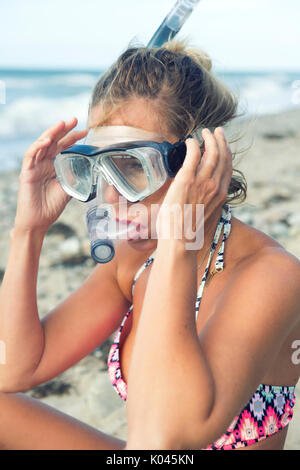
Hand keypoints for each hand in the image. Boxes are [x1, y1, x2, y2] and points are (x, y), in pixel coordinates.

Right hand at [14, 118, 87, 233]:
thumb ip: (75, 176)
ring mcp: (34, 167)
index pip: (63, 147)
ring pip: (42, 145)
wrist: (39, 222)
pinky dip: (38, 147)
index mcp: (53, 166)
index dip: (73, 138)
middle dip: (64, 130)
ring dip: (51, 133)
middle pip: (53, 142)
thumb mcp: (68, 189)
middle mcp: (43, 163)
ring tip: (61, 124)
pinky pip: (31, 156)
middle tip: (74, 120)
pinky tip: (46, 140)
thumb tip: (88, 166)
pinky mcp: (27, 172)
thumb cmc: (51, 207)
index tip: (85, 131)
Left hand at [156, 127, 231, 247]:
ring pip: (211, 153)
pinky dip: (193, 145)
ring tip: (204, 132)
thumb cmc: (187, 233)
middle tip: (215, 131)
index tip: (223, 143)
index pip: (227, 168)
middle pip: (222, 156)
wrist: (180, 242)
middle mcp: (214, 187)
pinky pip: (193, 155)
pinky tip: (190, 141)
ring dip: (208, 139)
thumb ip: (205, 203)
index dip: (226, 153)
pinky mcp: (186, 180)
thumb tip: (198, 199)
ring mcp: (201, 183)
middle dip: (220, 140)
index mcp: (220, 195)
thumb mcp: (203, 216)